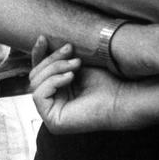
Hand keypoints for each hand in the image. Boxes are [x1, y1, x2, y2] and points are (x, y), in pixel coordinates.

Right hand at [30, 38, 146, 133]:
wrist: (123, 96)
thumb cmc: (108, 80)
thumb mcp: (78, 63)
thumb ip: (60, 57)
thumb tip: (41, 39)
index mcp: (59, 92)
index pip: (39, 72)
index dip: (39, 55)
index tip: (43, 37)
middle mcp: (53, 104)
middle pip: (36, 76)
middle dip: (52, 59)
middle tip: (71, 49)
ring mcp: (52, 115)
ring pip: (36, 83)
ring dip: (56, 68)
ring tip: (76, 63)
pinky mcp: (54, 122)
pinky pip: (38, 95)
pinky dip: (53, 82)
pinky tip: (71, 77)